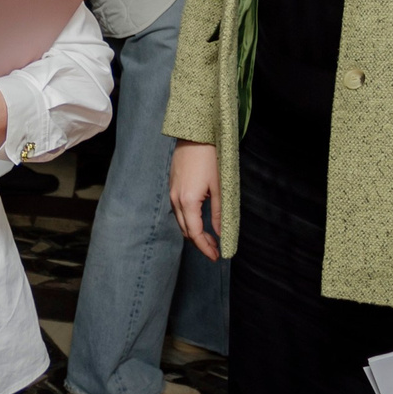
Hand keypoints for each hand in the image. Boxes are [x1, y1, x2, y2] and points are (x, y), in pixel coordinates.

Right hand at [170, 143, 220, 258]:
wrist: (194, 137)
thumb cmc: (209, 159)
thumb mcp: (220, 187)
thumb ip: (219, 212)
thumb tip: (220, 233)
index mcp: (188, 201)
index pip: (194, 233)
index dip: (205, 248)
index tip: (216, 256)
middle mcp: (176, 200)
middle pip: (186, 231)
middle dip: (200, 243)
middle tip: (215, 250)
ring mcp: (172, 194)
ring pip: (181, 222)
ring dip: (194, 233)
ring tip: (209, 238)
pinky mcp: (172, 188)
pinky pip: (179, 212)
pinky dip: (189, 222)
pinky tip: (199, 222)